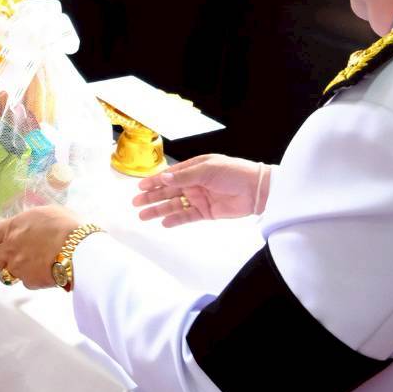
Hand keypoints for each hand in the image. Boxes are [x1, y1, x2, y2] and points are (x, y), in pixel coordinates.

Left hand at [0, 206, 80, 288]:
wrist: (80, 249)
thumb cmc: (67, 226)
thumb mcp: (46, 213)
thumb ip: (31, 221)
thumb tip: (29, 224)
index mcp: (13, 228)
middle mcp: (11, 249)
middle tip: (9, 256)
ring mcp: (19, 268)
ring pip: (5, 275)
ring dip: (15, 271)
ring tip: (30, 265)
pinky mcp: (31, 282)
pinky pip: (27, 283)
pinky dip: (33, 279)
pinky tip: (46, 272)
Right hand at [134, 154, 266, 226]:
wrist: (256, 190)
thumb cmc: (233, 173)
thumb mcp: (207, 170)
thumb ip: (184, 176)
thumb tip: (162, 177)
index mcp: (194, 168)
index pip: (169, 175)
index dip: (154, 181)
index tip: (140, 187)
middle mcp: (194, 183)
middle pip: (168, 191)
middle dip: (151, 197)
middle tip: (135, 203)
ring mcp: (199, 198)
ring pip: (174, 204)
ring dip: (159, 209)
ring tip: (143, 216)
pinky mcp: (206, 212)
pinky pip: (187, 216)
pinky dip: (175, 219)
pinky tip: (164, 223)